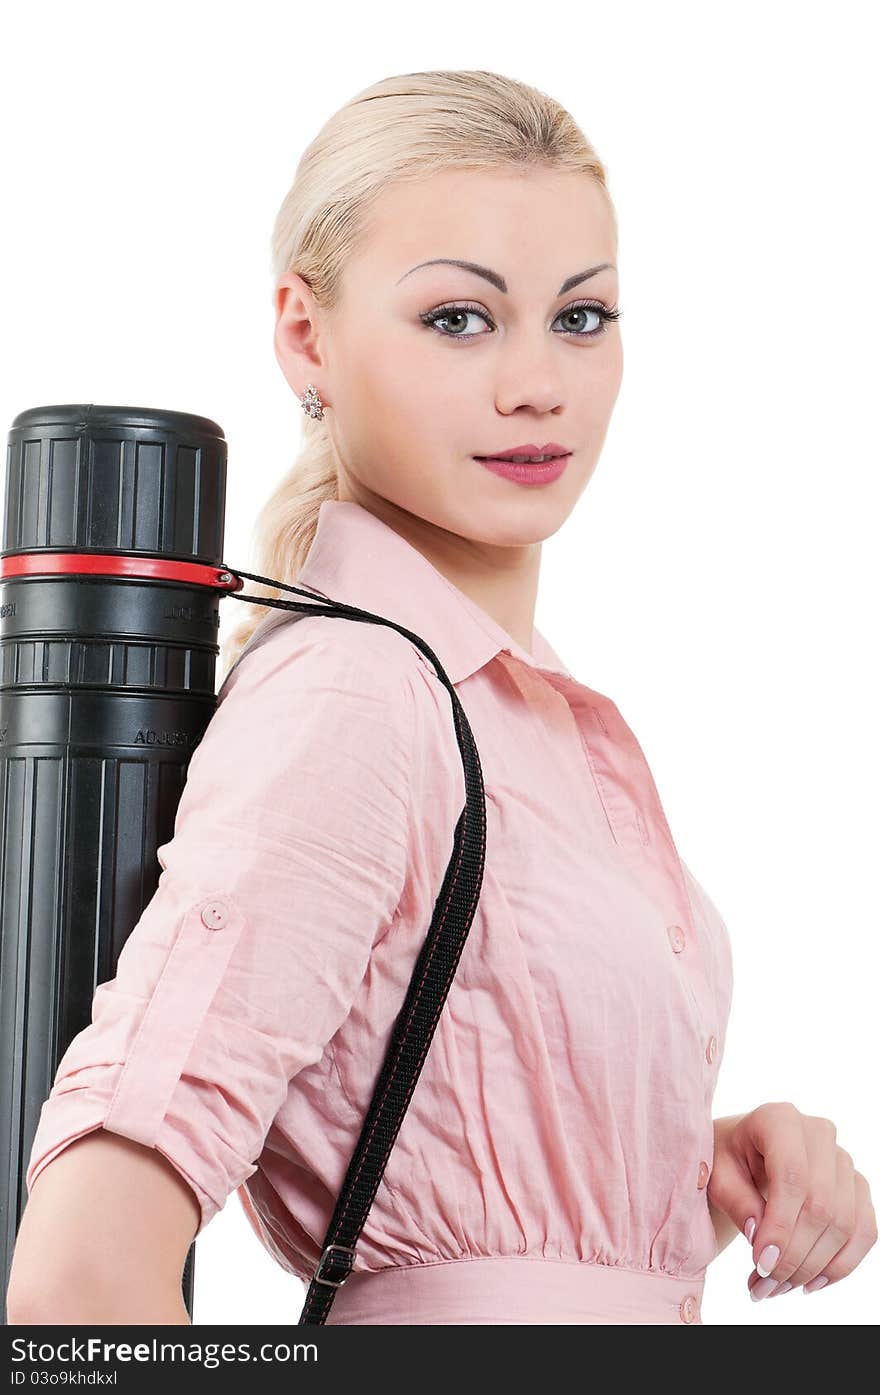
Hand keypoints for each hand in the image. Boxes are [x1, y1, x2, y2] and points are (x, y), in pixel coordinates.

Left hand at [707, 1103, 876, 1301]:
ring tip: (777, 1289)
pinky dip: (840, 1265)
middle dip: (794, 1256)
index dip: (781, 1225)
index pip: (792, 1176)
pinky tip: (809, 1283)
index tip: (761, 1263)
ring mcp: (843, 1159)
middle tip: (764, 1286)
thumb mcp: (718, 1176)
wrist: (745, 1152)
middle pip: (821, 1205)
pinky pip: (864, 1231)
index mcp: (779, 1118)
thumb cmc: (727, 1159)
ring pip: (844, 1223)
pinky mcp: (857, 1186)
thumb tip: (762, 1240)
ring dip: (813, 1267)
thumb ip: (738, 1203)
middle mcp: (818, 1133)